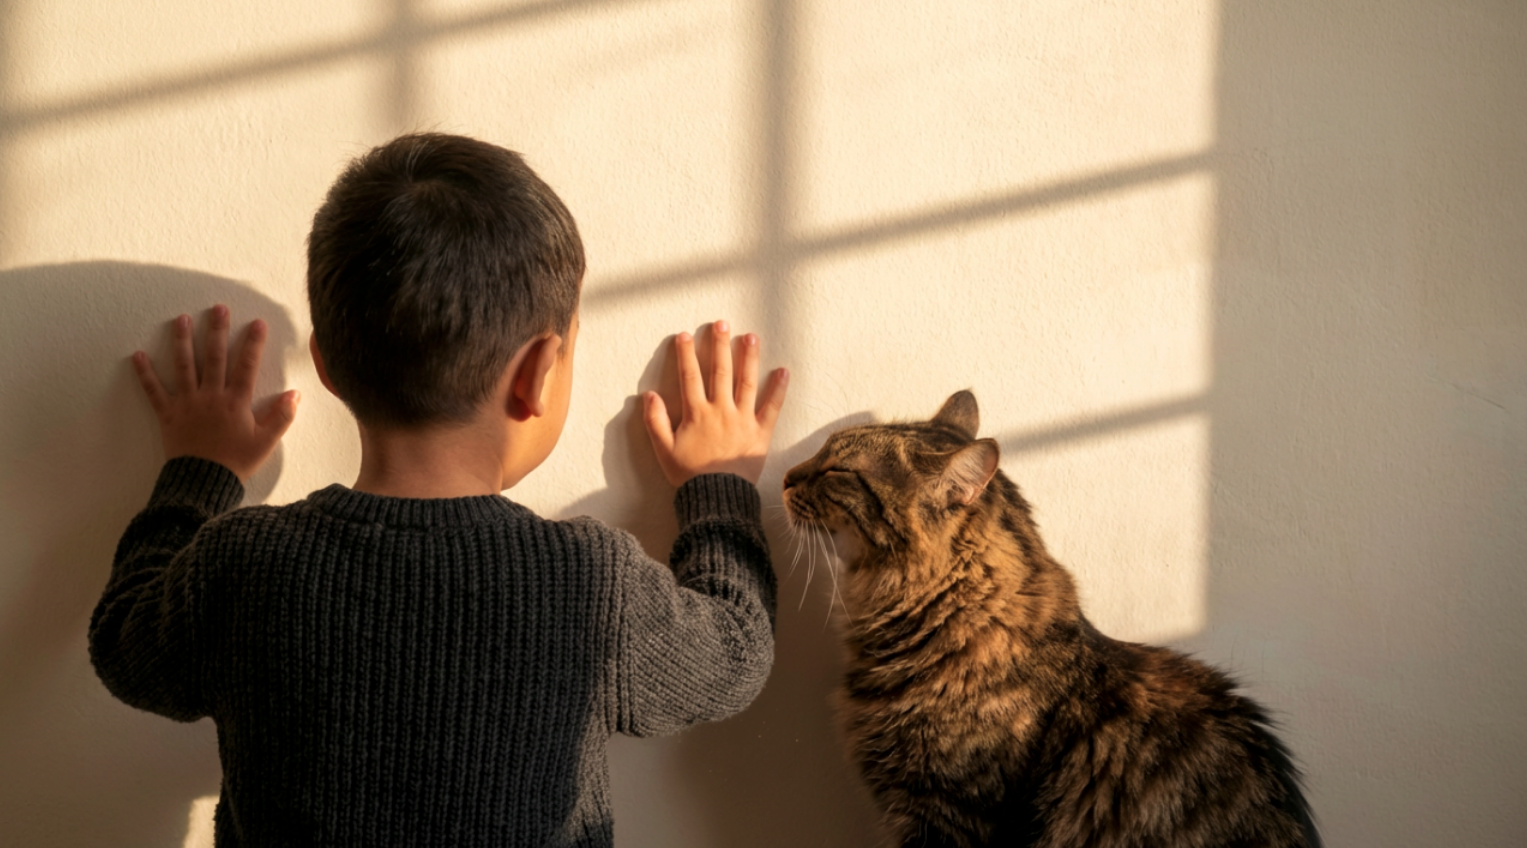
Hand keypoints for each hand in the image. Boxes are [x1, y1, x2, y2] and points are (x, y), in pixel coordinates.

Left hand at [132, 305, 299, 482]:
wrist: (204, 482)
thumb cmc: (236, 462)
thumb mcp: (266, 442)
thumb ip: (282, 417)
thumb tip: (294, 394)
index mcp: (236, 402)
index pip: (247, 366)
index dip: (253, 343)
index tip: (256, 322)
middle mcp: (211, 396)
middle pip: (214, 358)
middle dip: (217, 331)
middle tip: (217, 308)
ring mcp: (187, 403)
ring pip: (184, 367)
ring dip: (182, 341)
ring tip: (181, 319)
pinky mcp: (169, 414)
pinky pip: (155, 392)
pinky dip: (145, 374)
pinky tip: (137, 356)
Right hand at [643, 321, 787, 485]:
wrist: (718, 498)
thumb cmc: (689, 476)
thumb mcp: (664, 451)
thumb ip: (655, 422)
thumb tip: (649, 395)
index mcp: (696, 414)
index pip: (690, 377)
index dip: (686, 354)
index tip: (685, 336)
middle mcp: (721, 410)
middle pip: (720, 371)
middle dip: (720, 345)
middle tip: (721, 323)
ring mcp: (743, 419)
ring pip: (746, 382)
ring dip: (748, 357)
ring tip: (751, 336)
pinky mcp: (761, 433)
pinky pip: (772, 407)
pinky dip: (778, 389)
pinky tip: (784, 370)